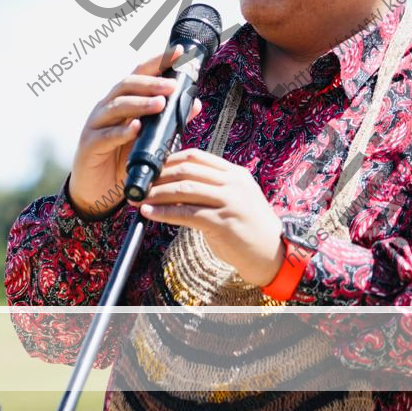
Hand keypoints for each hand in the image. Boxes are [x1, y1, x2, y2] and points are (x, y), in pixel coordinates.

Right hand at [69, 46, 202, 220]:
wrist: (95, 191)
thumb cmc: (122, 161)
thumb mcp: (150, 141)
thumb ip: (170, 122)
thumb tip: (195, 104)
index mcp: (122, 101)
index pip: (140, 75)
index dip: (158, 62)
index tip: (178, 53)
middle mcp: (107, 108)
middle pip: (126, 85)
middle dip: (151, 82)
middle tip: (172, 85)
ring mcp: (96, 125)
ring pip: (116, 106)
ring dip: (139, 103)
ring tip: (160, 104)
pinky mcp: (89, 145)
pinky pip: (106, 135)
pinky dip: (121, 132)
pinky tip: (135, 129)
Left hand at [129, 148, 284, 286]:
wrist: (272, 254)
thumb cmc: (249, 227)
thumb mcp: (234, 199)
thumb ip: (211, 189)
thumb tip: (174, 186)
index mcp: (235, 174)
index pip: (197, 156)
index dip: (170, 160)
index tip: (151, 167)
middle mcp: (234, 184)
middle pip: (188, 170)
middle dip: (159, 176)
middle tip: (139, 183)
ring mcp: (230, 202)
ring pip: (185, 189)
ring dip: (157, 193)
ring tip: (140, 198)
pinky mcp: (224, 223)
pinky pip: (187, 214)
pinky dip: (164, 212)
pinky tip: (150, 213)